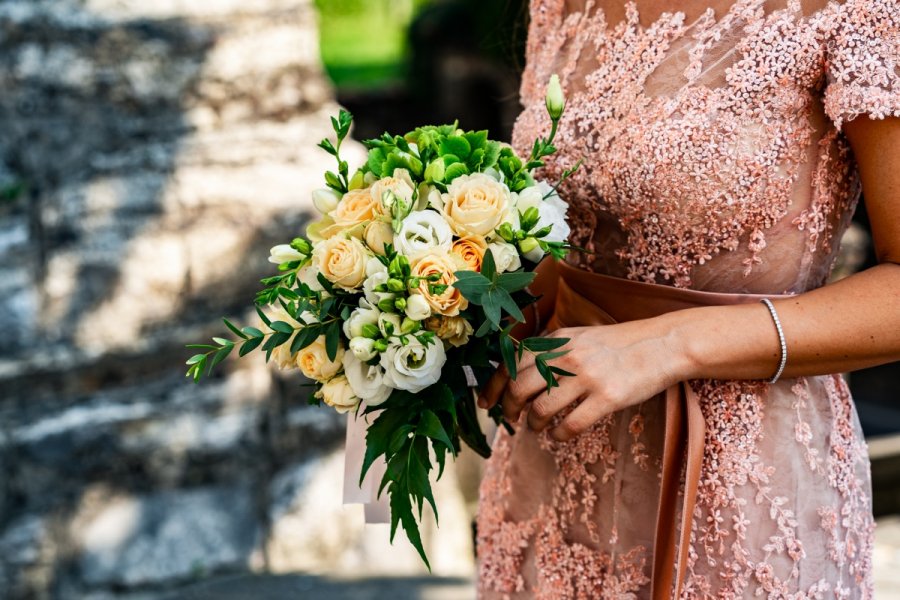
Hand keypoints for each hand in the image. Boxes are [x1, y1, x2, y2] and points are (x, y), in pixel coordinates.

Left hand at [477, 320, 685, 440]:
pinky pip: (571, 424)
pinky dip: (559, 435)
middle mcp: (567, 356)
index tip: (485, 404)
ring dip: (534, 424)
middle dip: (509, 409)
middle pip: (519, 388)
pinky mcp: (608, 398)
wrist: (662, 345)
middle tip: (511, 419)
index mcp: (557, 340)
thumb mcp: (579, 337)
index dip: (493, 386)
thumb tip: (518, 377)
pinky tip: (560, 435)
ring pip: (541, 409)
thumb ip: (551, 352)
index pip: (511, 363)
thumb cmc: (618, 345)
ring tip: (538, 427)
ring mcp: (587, 377)